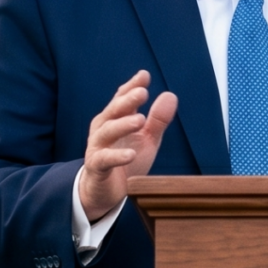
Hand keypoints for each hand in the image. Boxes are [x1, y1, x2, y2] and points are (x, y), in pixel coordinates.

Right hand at [80, 71, 178, 221]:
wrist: (105, 192)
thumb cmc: (126, 161)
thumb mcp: (147, 140)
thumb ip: (157, 120)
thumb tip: (170, 94)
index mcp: (115, 119)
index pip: (122, 98)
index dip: (132, 87)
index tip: (144, 75)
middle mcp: (103, 129)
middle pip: (113, 111)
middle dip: (127, 101)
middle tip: (142, 92)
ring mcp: (97, 147)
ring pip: (107, 131)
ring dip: (123, 125)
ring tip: (139, 120)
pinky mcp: (96, 167)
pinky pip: (105, 159)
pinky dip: (117, 156)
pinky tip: (131, 154)